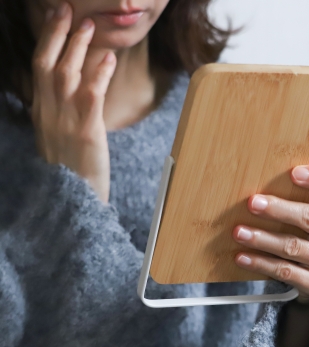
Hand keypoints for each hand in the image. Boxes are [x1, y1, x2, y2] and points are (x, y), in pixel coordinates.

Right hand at [31, 2, 116, 203]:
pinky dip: (98, 73)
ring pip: (65, 73)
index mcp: (41, 114)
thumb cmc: (72, 172)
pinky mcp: (85, 132)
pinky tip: (108, 58)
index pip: (38, 69)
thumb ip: (60, 113)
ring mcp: (64, 122)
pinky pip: (90, 95)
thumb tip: (73, 88)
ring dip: (77, 46)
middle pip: (47, 64)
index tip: (54, 20)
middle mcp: (47, 114)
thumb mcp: (59, 138)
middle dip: (55, 34)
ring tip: (89, 24)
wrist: (74, 202)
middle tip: (68, 9)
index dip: (45, 42)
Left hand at [233, 166, 308, 303]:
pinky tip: (243, 257)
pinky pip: (286, 272)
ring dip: (262, 239)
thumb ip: (302, 196)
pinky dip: (261, 263)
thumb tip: (262, 179)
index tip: (294, 173)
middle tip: (253, 203)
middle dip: (278, 210)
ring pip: (294, 247)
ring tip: (239, 232)